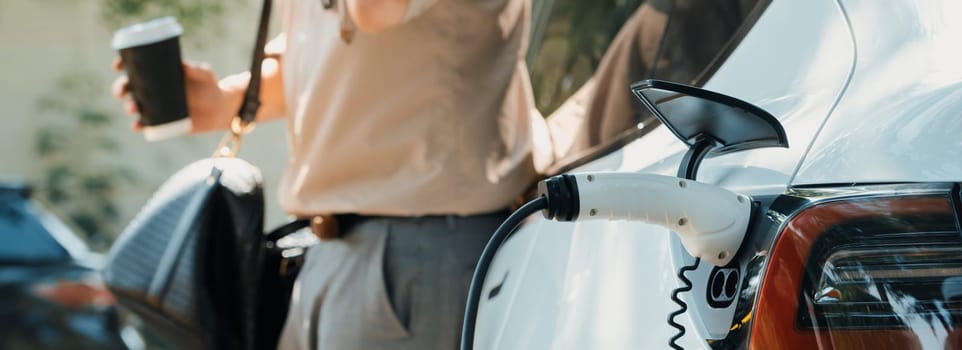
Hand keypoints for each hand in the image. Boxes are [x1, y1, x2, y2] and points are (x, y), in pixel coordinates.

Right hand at [111, 59, 239, 132]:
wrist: (219, 109)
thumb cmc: (210, 86)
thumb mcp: (205, 74)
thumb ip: (197, 69)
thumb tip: (184, 65)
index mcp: (158, 74)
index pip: (135, 67)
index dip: (122, 64)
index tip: (117, 65)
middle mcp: (153, 89)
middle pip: (129, 87)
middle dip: (120, 88)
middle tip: (121, 92)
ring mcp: (156, 106)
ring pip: (134, 106)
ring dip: (129, 107)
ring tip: (133, 108)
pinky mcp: (162, 122)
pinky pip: (145, 124)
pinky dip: (138, 126)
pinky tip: (137, 126)